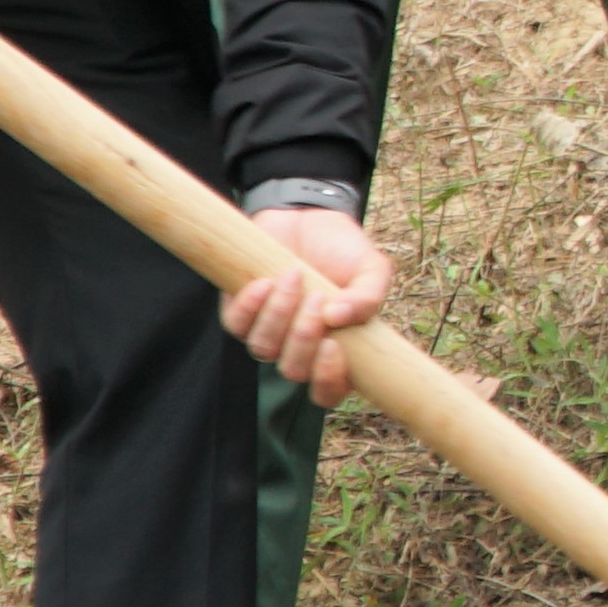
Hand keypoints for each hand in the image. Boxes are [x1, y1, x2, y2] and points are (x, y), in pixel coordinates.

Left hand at [225, 209, 395, 404]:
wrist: (309, 214)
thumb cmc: (343, 250)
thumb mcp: (371, 269)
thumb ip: (369, 296)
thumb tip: (339, 317)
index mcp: (337, 350)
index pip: (328, 391)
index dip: (327, 381)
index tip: (334, 346)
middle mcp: (299, 349)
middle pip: (292, 370)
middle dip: (303, 337)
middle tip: (317, 298)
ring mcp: (268, 332)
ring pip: (263, 349)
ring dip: (279, 315)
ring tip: (294, 277)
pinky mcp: (240, 311)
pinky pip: (236, 325)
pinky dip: (251, 305)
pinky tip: (267, 281)